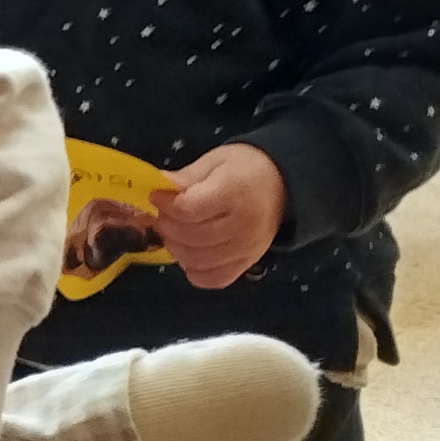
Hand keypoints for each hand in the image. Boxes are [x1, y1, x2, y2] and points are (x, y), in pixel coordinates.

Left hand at [153, 142, 286, 289]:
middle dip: (167, 226)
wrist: (283, 184)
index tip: (157, 197)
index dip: (165, 205)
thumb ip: (187, 177)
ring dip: (177, 249)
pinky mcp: (248, 263)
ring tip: (174, 233)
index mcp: (234, 193)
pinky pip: (215, 279)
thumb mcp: (215, 161)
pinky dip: (196, 271)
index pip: (188, 210)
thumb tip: (157, 186)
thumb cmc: (245, 168)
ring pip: (198, 260)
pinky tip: (189, 255)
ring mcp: (247, 249)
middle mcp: (242, 225)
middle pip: (190, 237)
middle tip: (163, 215)